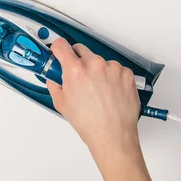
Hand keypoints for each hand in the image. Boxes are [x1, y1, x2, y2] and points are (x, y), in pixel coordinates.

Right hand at [47, 38, 154, 180]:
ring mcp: (112, 68)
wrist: (113, 135)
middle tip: (78, 76)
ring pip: (98, 60)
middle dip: (77, 60)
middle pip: (80, 49)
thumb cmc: (89, 122)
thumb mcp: (61, 103)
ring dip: (96, 69)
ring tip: (97, 89)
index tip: (58, 52)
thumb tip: (53, 78)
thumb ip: (55, 85)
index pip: (61, 45)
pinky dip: (111, 76)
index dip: (57, 49)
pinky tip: (109, 91)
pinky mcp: (126, 73)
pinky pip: (115, 68)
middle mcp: (94, 64)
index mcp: (75, 70)